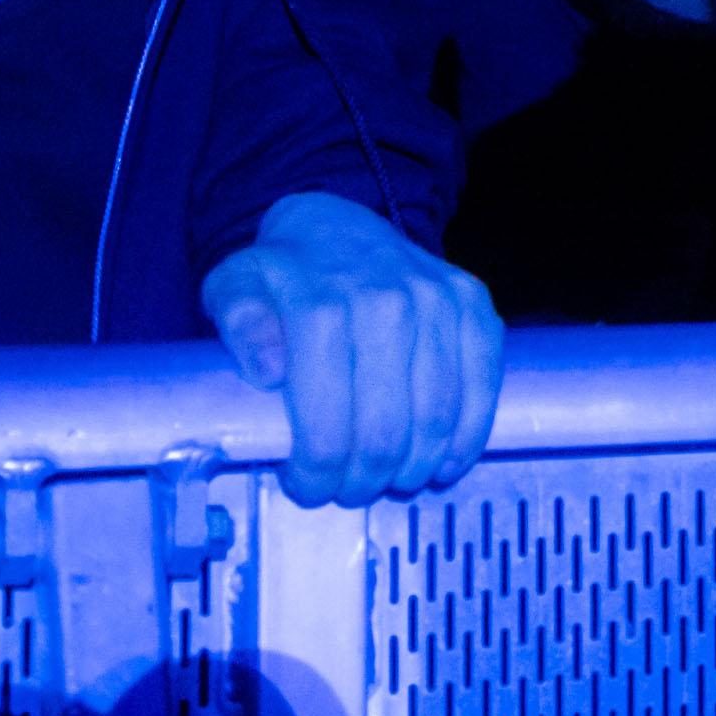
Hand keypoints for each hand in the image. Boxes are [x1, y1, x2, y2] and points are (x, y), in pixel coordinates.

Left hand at [201, 191, 504, 506]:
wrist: (339, 226)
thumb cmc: (281, 275)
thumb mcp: (233, 288)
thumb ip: (239, 324)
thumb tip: (268, 370)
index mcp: (322, 306)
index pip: (326, 427)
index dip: (317, 474)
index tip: (306, 486)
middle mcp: (388, 300)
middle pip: (384, 433)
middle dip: (363, 480)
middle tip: (347, 488)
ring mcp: (439, 300)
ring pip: (436, 418)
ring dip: (412, 468)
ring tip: (388, 478)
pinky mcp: (474, 304)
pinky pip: (482, 387)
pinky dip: (465, 439)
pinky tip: (442, 462)